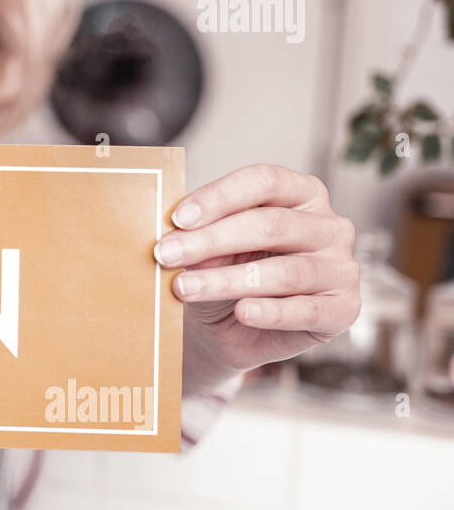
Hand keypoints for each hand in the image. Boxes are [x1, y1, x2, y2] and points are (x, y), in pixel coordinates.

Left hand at [154, 163, 361, 375]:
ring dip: (226, 280)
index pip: (264, 181)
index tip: (176, 218)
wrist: (232, 329)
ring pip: (284, 272)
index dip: (219, 197)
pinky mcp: (344, 309)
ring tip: (184, 288)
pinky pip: (307, 311)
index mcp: (300, 194)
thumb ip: (200, 234)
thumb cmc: (223, 272)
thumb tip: (175, 233)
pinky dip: (271, 312)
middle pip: (270, 225)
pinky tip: (242, 312)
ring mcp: (342, 267)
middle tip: (166, 255)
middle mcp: (329, 225)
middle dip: (211, 240)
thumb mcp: (208, 248)